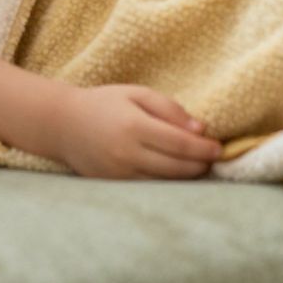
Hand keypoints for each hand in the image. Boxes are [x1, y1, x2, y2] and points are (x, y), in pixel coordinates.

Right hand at [45, 82, 224, 179]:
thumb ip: (170, 109)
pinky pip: (148, 189)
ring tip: (201, 168)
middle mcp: (126, 154)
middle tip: (214, 159)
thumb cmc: (104, 103)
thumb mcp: (137, 93)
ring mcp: (118, 174)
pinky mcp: (113, 186)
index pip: (179, 143)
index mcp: (134, 127)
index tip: (219, 148)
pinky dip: (167, 185)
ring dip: (186, 178)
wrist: (63, 125)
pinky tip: (177, 176)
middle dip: (199, 165)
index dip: (203, 149)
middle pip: (175, 167)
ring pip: (163, 183)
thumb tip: (200, 128)